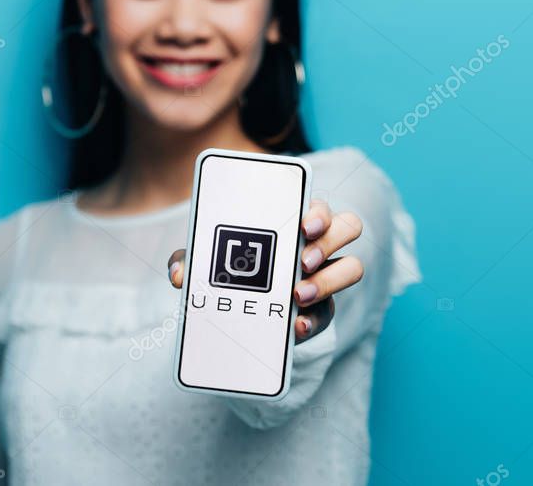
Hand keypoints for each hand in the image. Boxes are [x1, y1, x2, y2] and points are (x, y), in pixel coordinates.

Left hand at [167, 199, 364, 342]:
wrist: (237, 310)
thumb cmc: (228, 268)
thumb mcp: (207, 260)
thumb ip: (191, 258)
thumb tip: (179, 273)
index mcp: (295, 221)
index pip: (319, 205)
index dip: (318, 212)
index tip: (302, 226)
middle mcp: (319, 244)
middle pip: (348, 228)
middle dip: (329, 241)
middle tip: (302, 261)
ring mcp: (325, 276)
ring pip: (352, 267)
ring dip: (330, 280)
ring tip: (298, 296)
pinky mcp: (322, 309)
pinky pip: (330, 313)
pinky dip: (314, 320)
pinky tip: (296, 327)